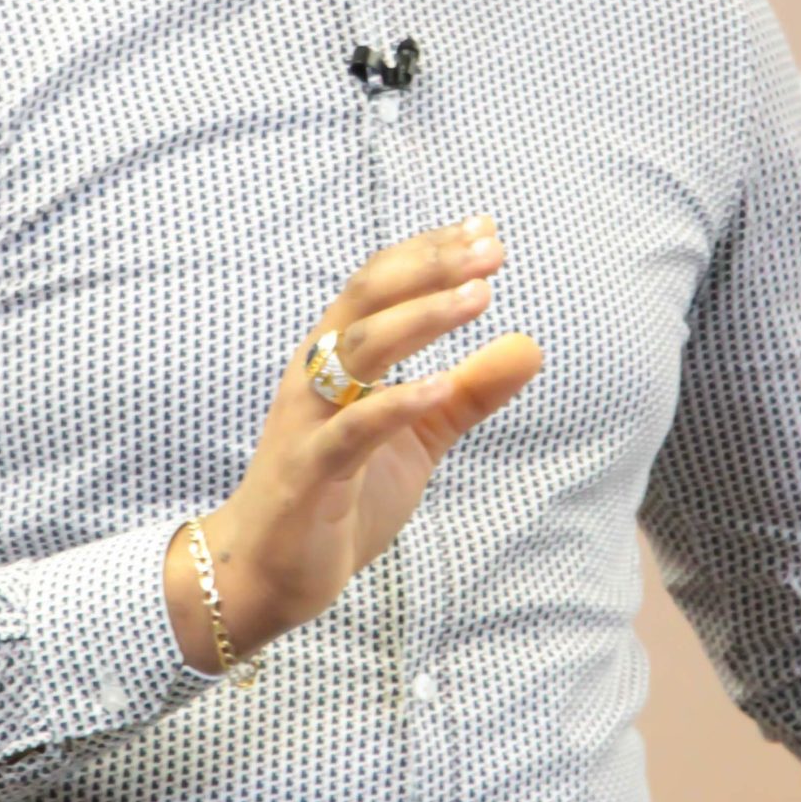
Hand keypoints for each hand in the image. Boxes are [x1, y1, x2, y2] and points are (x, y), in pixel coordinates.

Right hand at [167, 214, 542, 668]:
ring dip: (421, 318)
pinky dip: (396, 403)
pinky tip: (440, 385)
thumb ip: (470, 393)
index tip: (487, 230)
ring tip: (479, 297)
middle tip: (490, 250)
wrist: (269, 571)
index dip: (431, 251)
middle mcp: (315, 374)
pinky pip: (352, 429)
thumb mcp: (419, 439)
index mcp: (336, 358)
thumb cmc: (341, 497)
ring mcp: (309, 420)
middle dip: (430, 267)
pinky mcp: (310, 471)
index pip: (381, 283)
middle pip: (368, 297)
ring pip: (360, 350)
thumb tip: (530, 346)